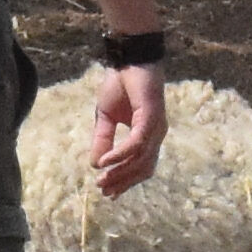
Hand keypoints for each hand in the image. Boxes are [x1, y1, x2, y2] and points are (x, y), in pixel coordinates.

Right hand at [89, 60, 167, 198]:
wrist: (127, 58)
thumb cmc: (120, 84)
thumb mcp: (105, 117)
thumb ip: (102, 139)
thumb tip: (95, 164)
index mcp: (148, 134)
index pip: (141, 166)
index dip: (126, 181)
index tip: (108, 193)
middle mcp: (156, 134)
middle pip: (144, 168)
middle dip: (123, 181)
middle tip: (104, 191)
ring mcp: (156, 126)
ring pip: (142, 159)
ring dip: (121, 172)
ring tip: (101, 179)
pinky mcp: (151, 116)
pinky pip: (138, 142)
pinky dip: (121, 154)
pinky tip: (106, 161)